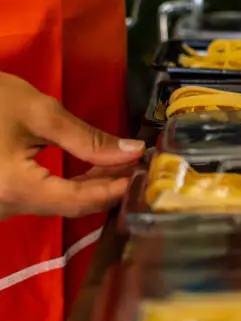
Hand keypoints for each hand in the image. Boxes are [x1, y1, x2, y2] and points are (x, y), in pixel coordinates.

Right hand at [0, 73, 144, 218]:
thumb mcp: (38, 112)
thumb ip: (87, 138)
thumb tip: (133, 151)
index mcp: (14, 190)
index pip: (80, 201)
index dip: (117, 189)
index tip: (146, 172)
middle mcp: (5, 208)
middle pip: (71, 206)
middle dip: (109, 186)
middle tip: (139, 164)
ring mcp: (1, 206)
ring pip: (58, 203)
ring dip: (93, 185)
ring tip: (123, 164)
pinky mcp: (1, 198)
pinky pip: (43, 198)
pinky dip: (71, 185)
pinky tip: (93, 170)